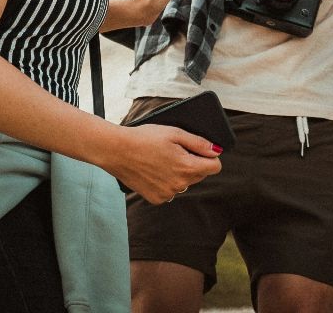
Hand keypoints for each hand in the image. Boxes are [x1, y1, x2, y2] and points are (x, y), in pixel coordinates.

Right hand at [105, 122, 222, 204]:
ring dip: (180, 174)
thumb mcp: (175, 133)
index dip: (210, 156)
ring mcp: (168, 194)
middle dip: (193, 163)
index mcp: (187, 167)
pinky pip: (170, 191)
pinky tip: (155, 171)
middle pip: (200, 175)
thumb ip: (199, 143)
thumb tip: (216, 151)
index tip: (200, 150)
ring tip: (162, 160)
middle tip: (175, 151)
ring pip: (185, 183)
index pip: (215, 167)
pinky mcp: (156, 199)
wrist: (117, 151)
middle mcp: (180, 184)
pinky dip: (167, 182)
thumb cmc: (145, 138)